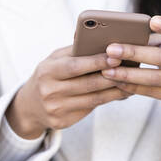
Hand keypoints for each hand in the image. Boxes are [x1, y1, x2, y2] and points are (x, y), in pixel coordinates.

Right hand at [6, 46, 129, 138]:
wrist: (29, 106)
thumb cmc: (49, 75)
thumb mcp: (54, 59)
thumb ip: (75, 50)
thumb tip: (99, 38)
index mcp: (47, 71)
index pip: (75, 66)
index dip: (96, 62)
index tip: (115, 57)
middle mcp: (49, 91)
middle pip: (88, 84)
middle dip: (112, 76)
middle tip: (131, 68)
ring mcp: (56, 109)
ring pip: (94, 99)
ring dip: (115, 90)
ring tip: (132, 81)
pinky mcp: (64, 122)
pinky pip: (92, 109)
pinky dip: (109, 100)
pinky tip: (121, 93)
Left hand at [101, 16, 160, 127]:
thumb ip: (151, 41)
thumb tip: (119, 36)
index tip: (153, 21)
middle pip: (159, 57)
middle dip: (133, 53)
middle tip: (111, 49)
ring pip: (152, 77)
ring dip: (127, 74)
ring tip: (107, 70)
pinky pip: (150, 91)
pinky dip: (131, 86)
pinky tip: (116, 81)